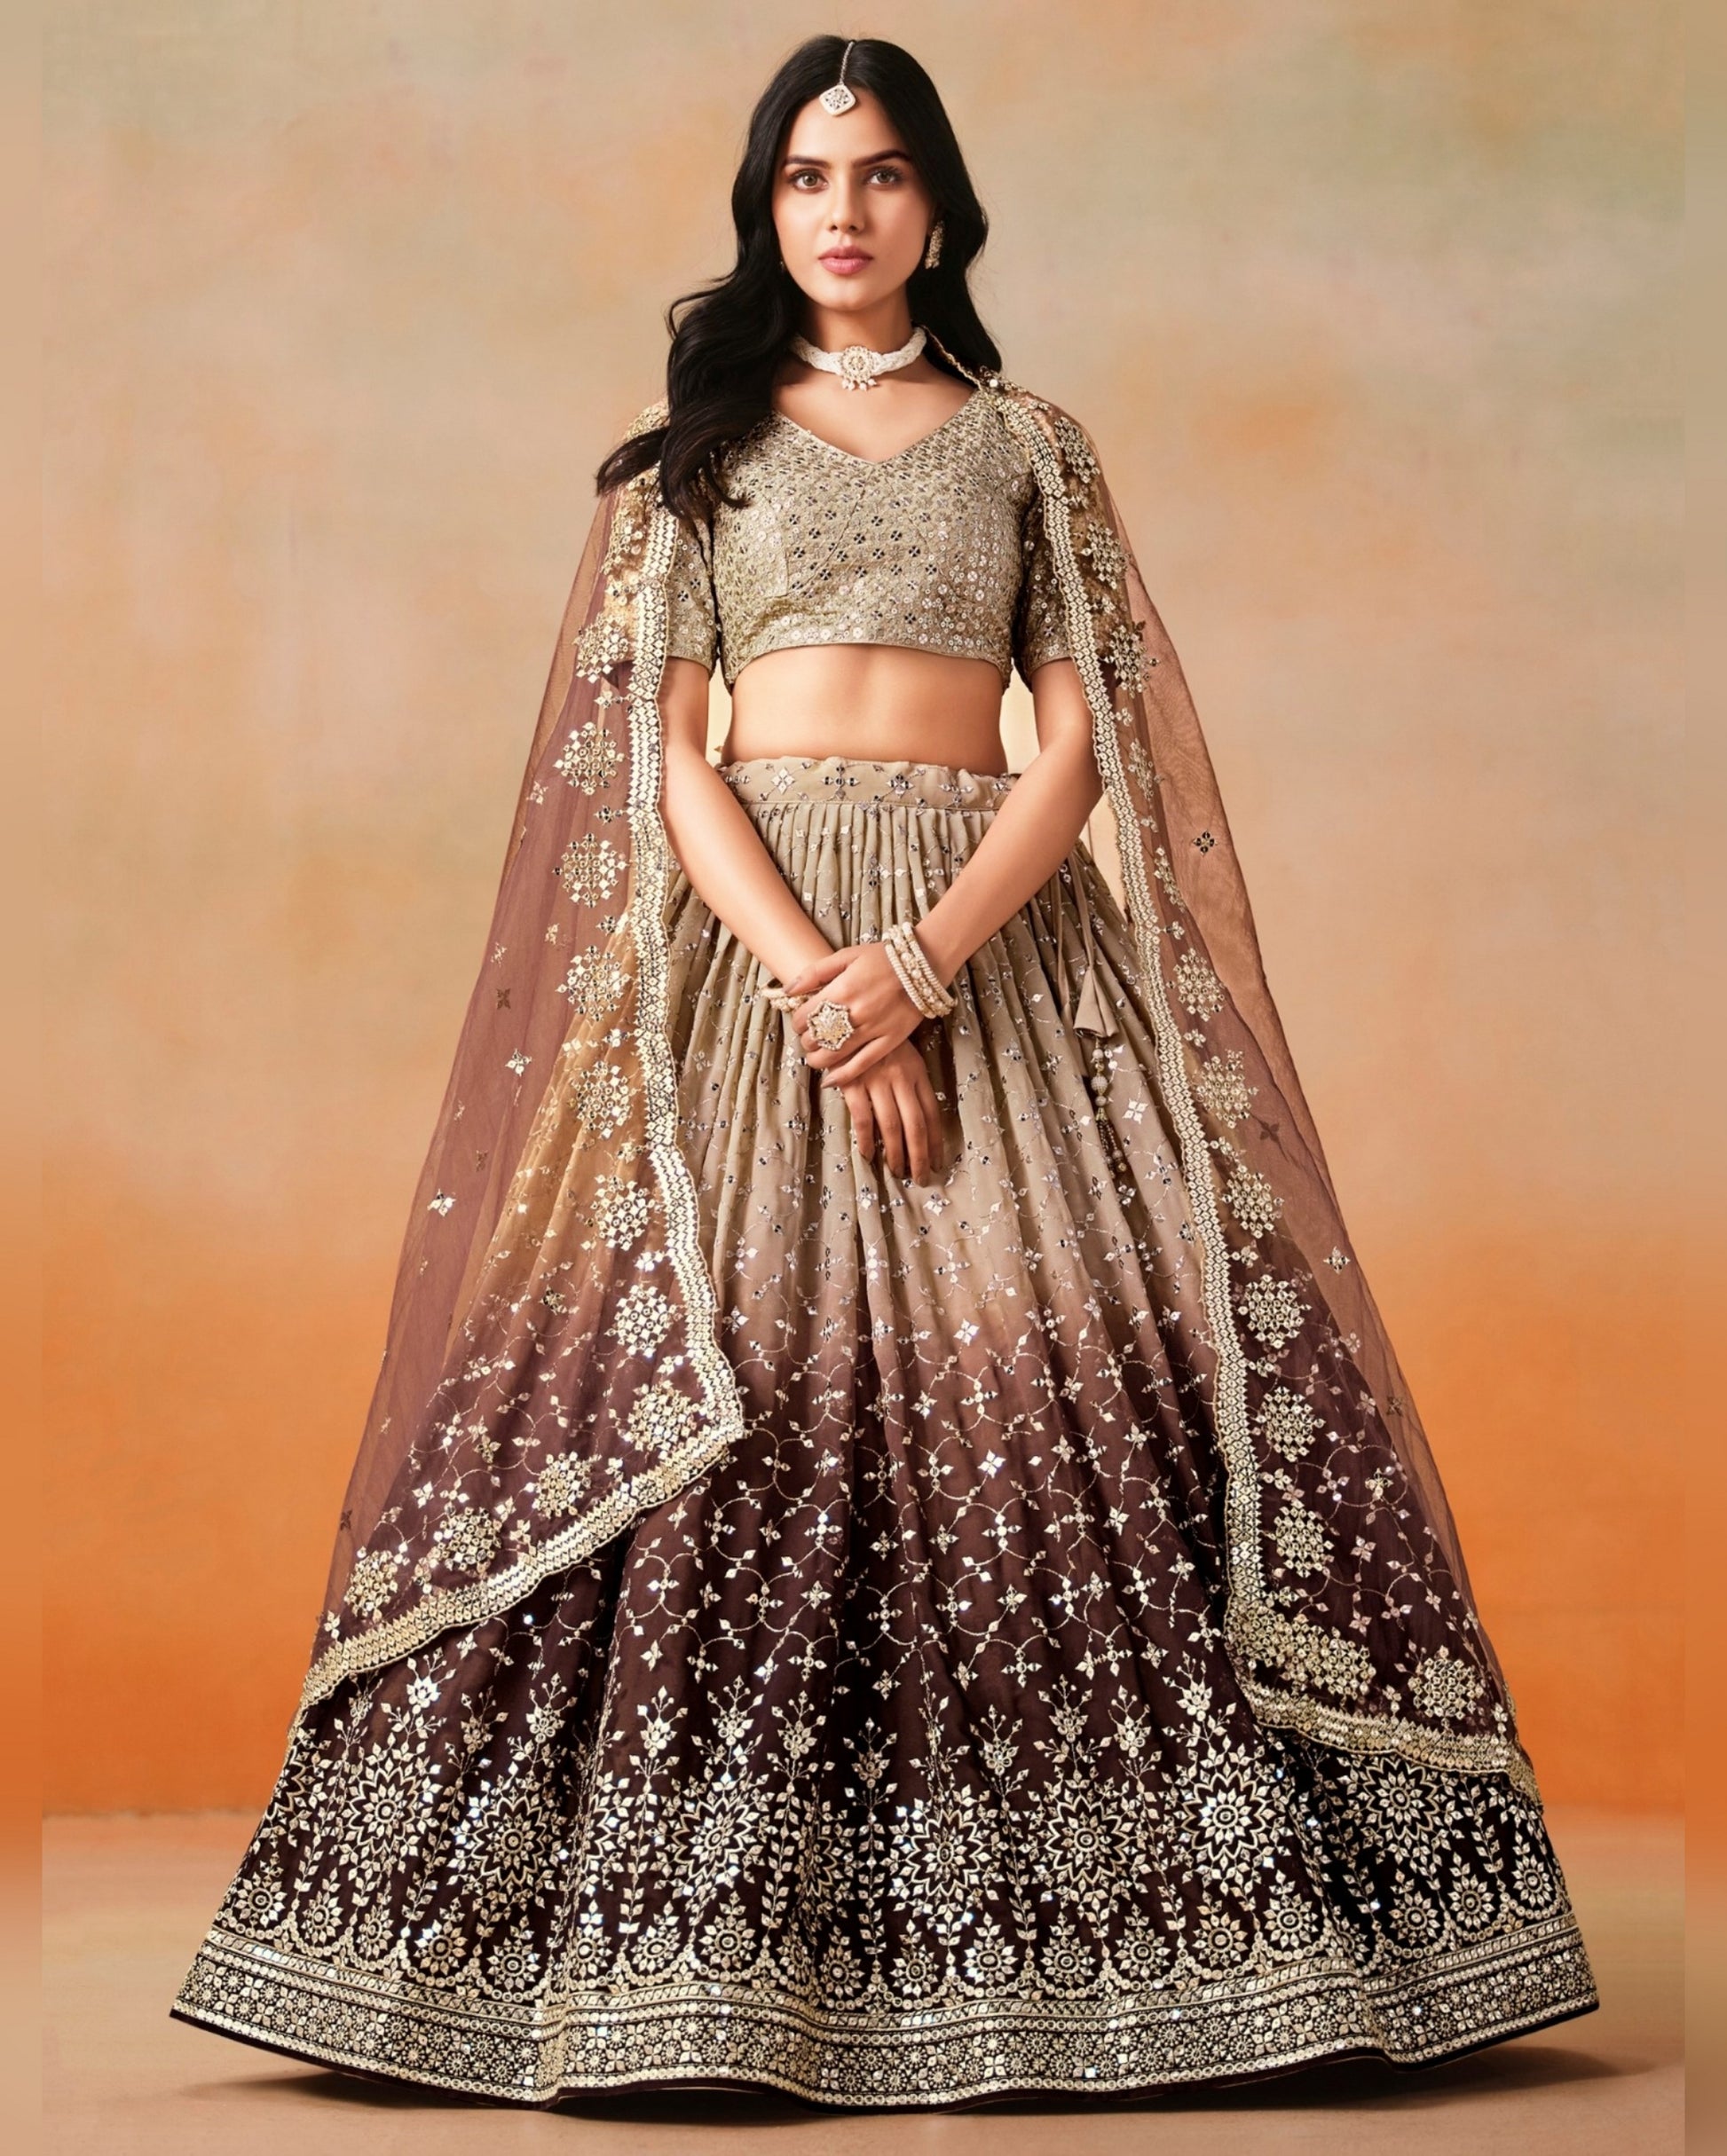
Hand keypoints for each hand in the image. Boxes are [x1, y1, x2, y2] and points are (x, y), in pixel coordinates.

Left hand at [785, 939, 930, 1087]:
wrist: (923, 965)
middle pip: (816, 1038)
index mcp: (841, 989)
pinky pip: (862, 1064)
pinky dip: (843, 1075)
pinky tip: (830, 1080)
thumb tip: (788, 990)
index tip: (801, 1021)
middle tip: (810, 1038)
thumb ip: (815, 972)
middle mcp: (855, 1012)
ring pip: (834, 1055)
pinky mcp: (890, 1042)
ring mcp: (873, 1030)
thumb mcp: (846, 955)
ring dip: (818, 1060)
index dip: (798, 1022)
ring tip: (816, 1056)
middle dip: (807, 1040)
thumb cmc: (882, 958)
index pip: (805, 1016)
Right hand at [835, 1039, 947, 1181]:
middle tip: (922, 1178)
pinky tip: (868, 1156)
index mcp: (917, 1072)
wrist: (845, 1016)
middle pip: (916, 1125)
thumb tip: (920, 1122)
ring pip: (892, 1126)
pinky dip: (866, 1140)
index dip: (936, 1141)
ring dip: (896, 1153)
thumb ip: (911, 1084)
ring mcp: (876, 1080)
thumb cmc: (876, 1041)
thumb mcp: (903, 1057)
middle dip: (920, 1156)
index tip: (938, 1162)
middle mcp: (900, 1078)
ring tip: (898, 1172)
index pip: (932, 1113)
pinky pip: (863, 1119)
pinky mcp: (853, 1083)